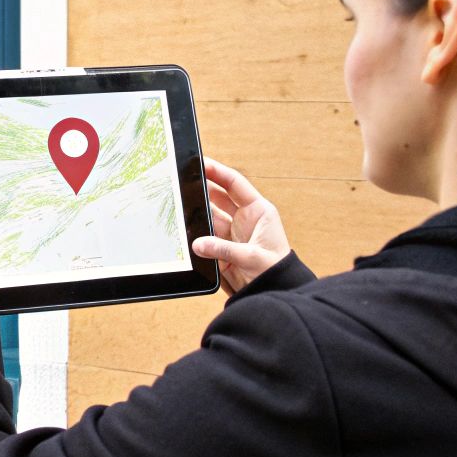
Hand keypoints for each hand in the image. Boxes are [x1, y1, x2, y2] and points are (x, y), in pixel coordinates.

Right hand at [191, 157, 291, 294]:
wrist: (272, 293)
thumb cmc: (276, 272)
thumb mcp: (253, 257)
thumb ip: (224, 249)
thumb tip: (198, 244)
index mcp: (258, 211)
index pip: (235, 184)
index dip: (218, 172)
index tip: (201, 163)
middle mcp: (244, 219)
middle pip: (218, 197)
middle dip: (201, 188)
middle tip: (183, 180)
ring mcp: (231, 234)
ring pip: (208, 216)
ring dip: (196, 214)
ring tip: (180, 206)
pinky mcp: (221, 249)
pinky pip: (204, 237)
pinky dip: (195, 234)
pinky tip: (185, 230)